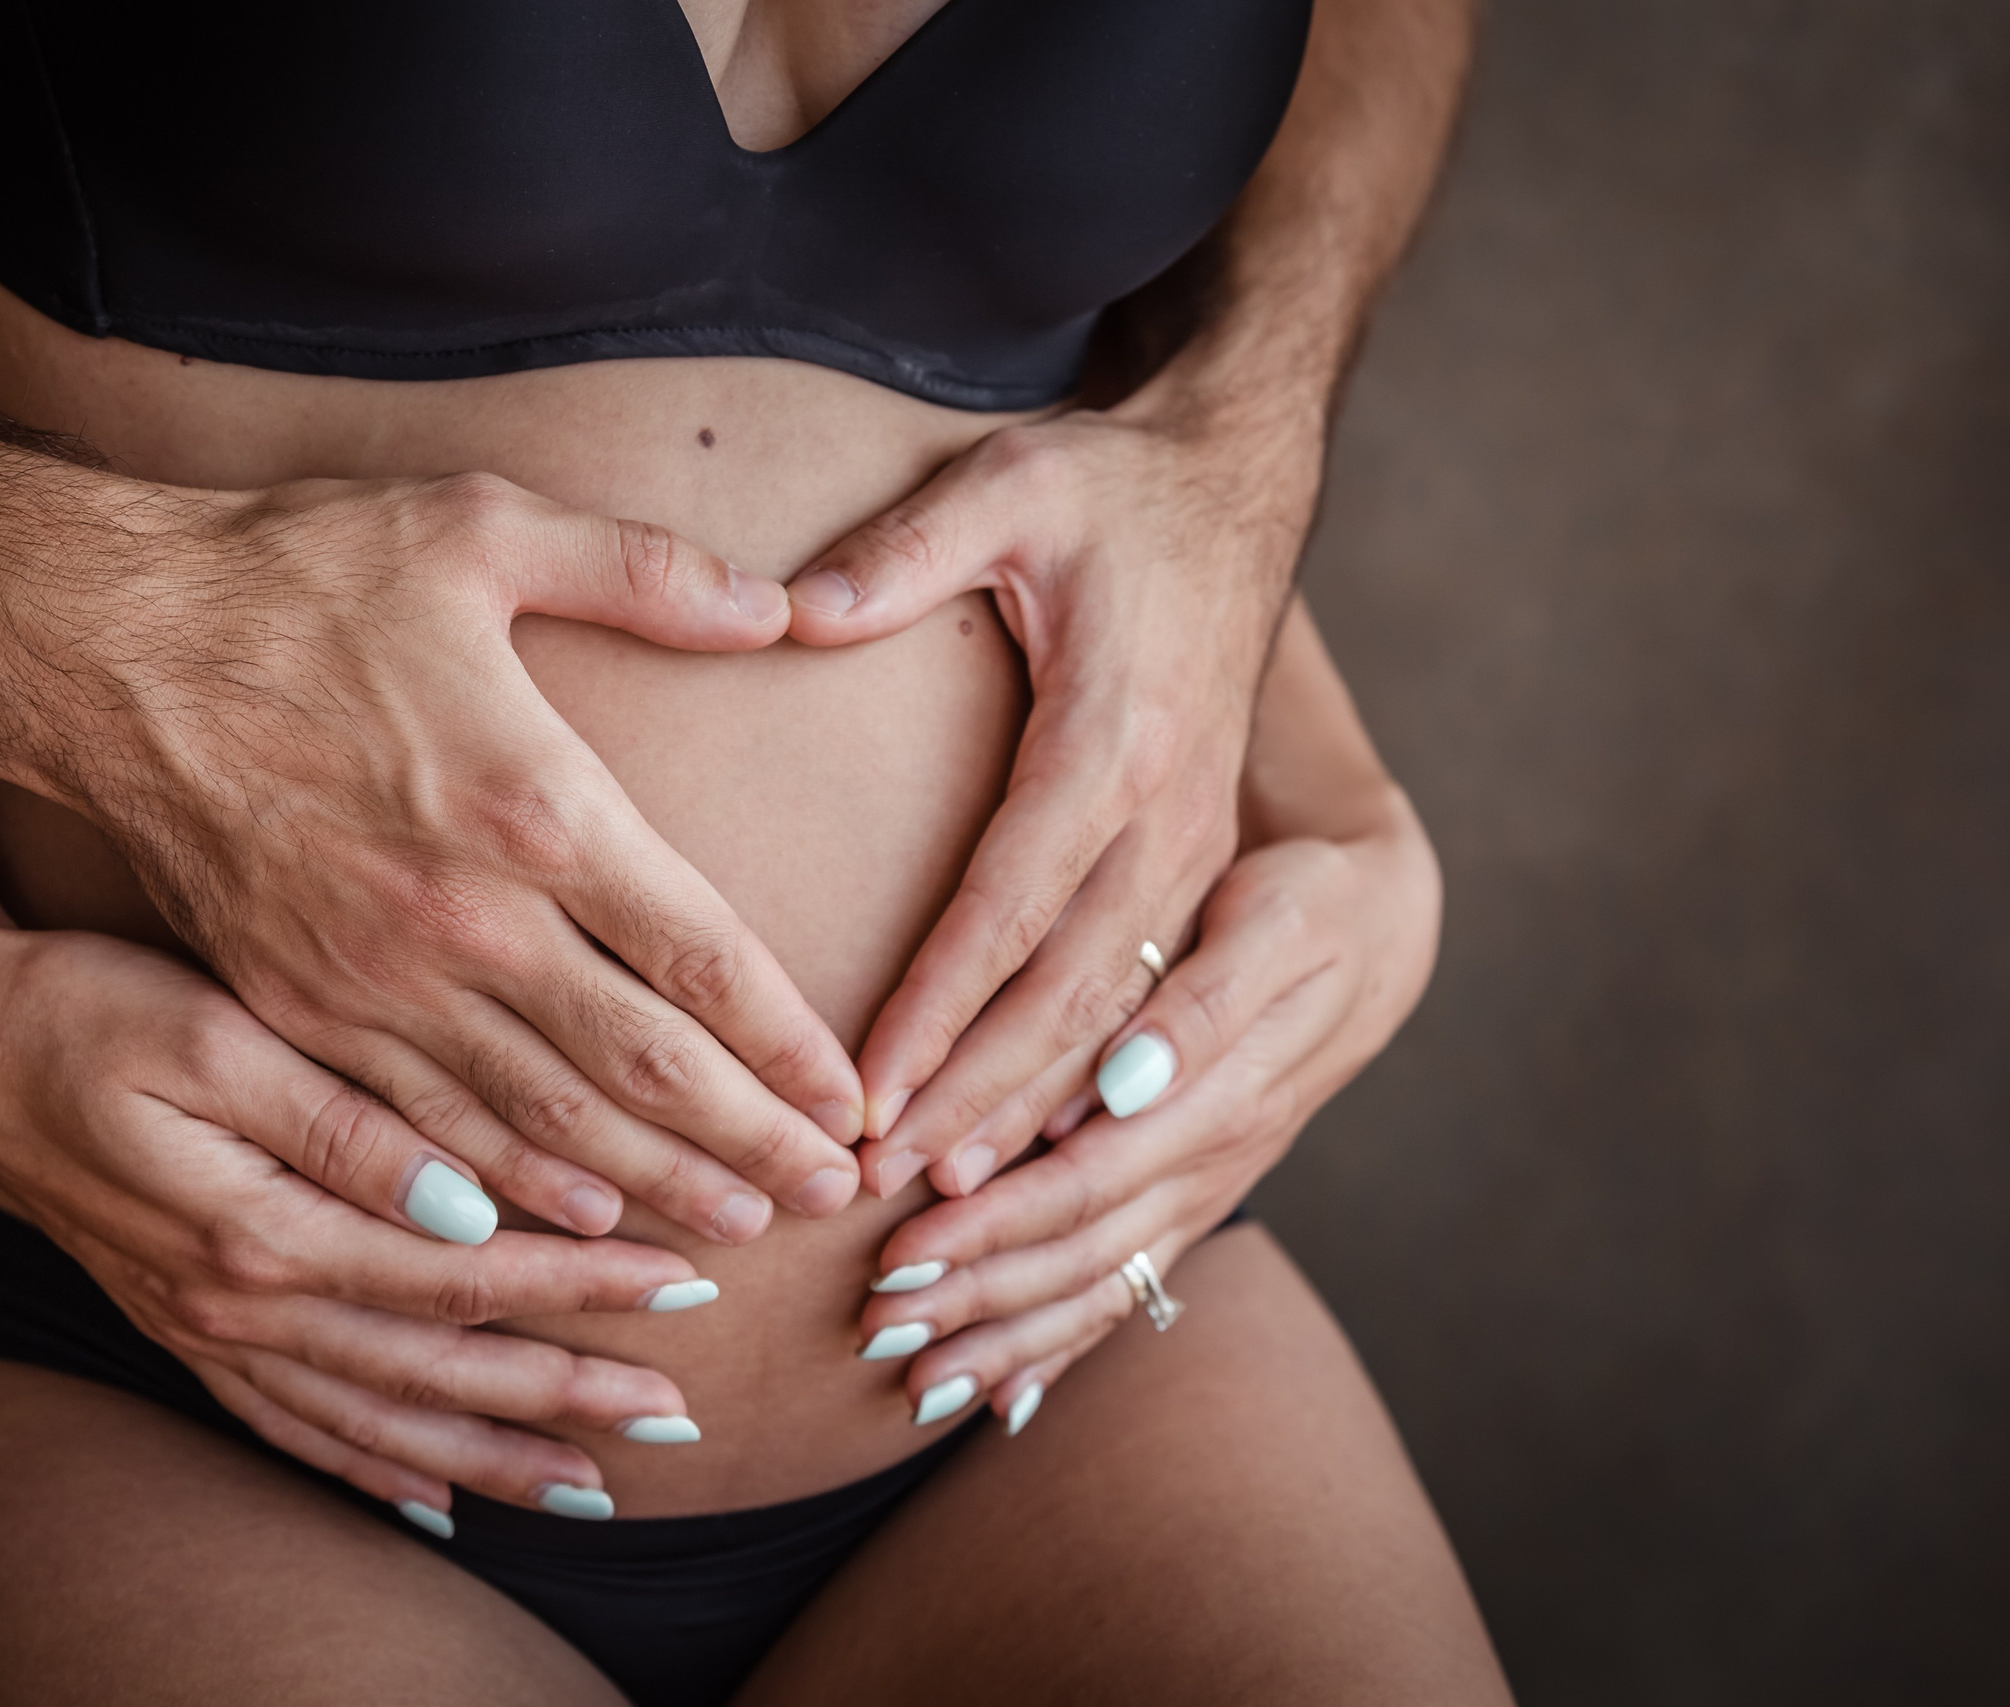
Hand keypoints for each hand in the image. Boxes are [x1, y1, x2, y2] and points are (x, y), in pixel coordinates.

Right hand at [0, 728, 718, 1523]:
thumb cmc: (83, 1009)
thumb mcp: (214, 1038)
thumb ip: (346, 1131)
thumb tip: (466, 1203)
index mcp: (265, 1228)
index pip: (466, 1272)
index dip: (580, 1281)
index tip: (686, 1279)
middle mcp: (240, 1303)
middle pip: (437, 1368)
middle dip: (565, 1391)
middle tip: (678, 1408)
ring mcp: (207, 1327)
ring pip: (376, 1418)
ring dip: (490, 1452)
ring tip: (594, 1483)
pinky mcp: (184, 1323)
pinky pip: (296, 1429)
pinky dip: (376, 1470)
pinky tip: (436, 1499)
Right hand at [39, 472, 865, 1242]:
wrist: (104, 643)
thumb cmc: (298, 574)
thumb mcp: (481, 526)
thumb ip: (645, 567)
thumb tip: (780, 607)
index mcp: (535, 804)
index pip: (703, 957)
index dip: (789, 1045)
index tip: (854, 1103)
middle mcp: (468, 918)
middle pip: (643, 1068)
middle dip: (750, 1144)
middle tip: (833, 1200)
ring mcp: (377, 981)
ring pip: (544, 1123)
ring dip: (652, 1185)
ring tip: (739, 1233)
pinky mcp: (302, 1011)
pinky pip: (429, 1130)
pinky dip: (514, 1188)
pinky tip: (575, 1222)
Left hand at [781, 401, 1321, 1190]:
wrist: (1238, 486)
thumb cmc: (1113, 490)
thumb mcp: (1011, 483)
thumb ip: (904, 550)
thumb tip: (797, 613)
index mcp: (1117, 738)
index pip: (1014, 901)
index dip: (941, 1008)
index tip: (869, 1094)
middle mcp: (1168, 813)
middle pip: (1071, 991)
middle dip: (979, 1099)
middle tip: (891, 1188)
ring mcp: (1194, 846)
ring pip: (1117, 1013)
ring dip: (1033, 1111)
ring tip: (949, 1199)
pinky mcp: (1196, 859)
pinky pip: (1145, 994)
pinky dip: (1086, 1081)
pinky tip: (1027, 1145)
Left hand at [852, 769, 1440, 1431]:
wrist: (1378, 930)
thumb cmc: (1308, 910)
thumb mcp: (1271, 930)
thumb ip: (1203, 1008)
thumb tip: (1126, 1078)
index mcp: (1217, 1100)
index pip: (1086, 1182)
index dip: (991, 1222)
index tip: (901, 1250)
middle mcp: (1209, 1163)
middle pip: (1080, 1255)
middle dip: (974, 1298)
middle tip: (875, 1328)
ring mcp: (1204, 1191)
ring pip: (1099, 1288)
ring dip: (1005, 1340)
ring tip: (914, 1384)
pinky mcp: (1193, 1197)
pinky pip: (1128, 1288)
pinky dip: (1062, 1347)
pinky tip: (1002, 1401)